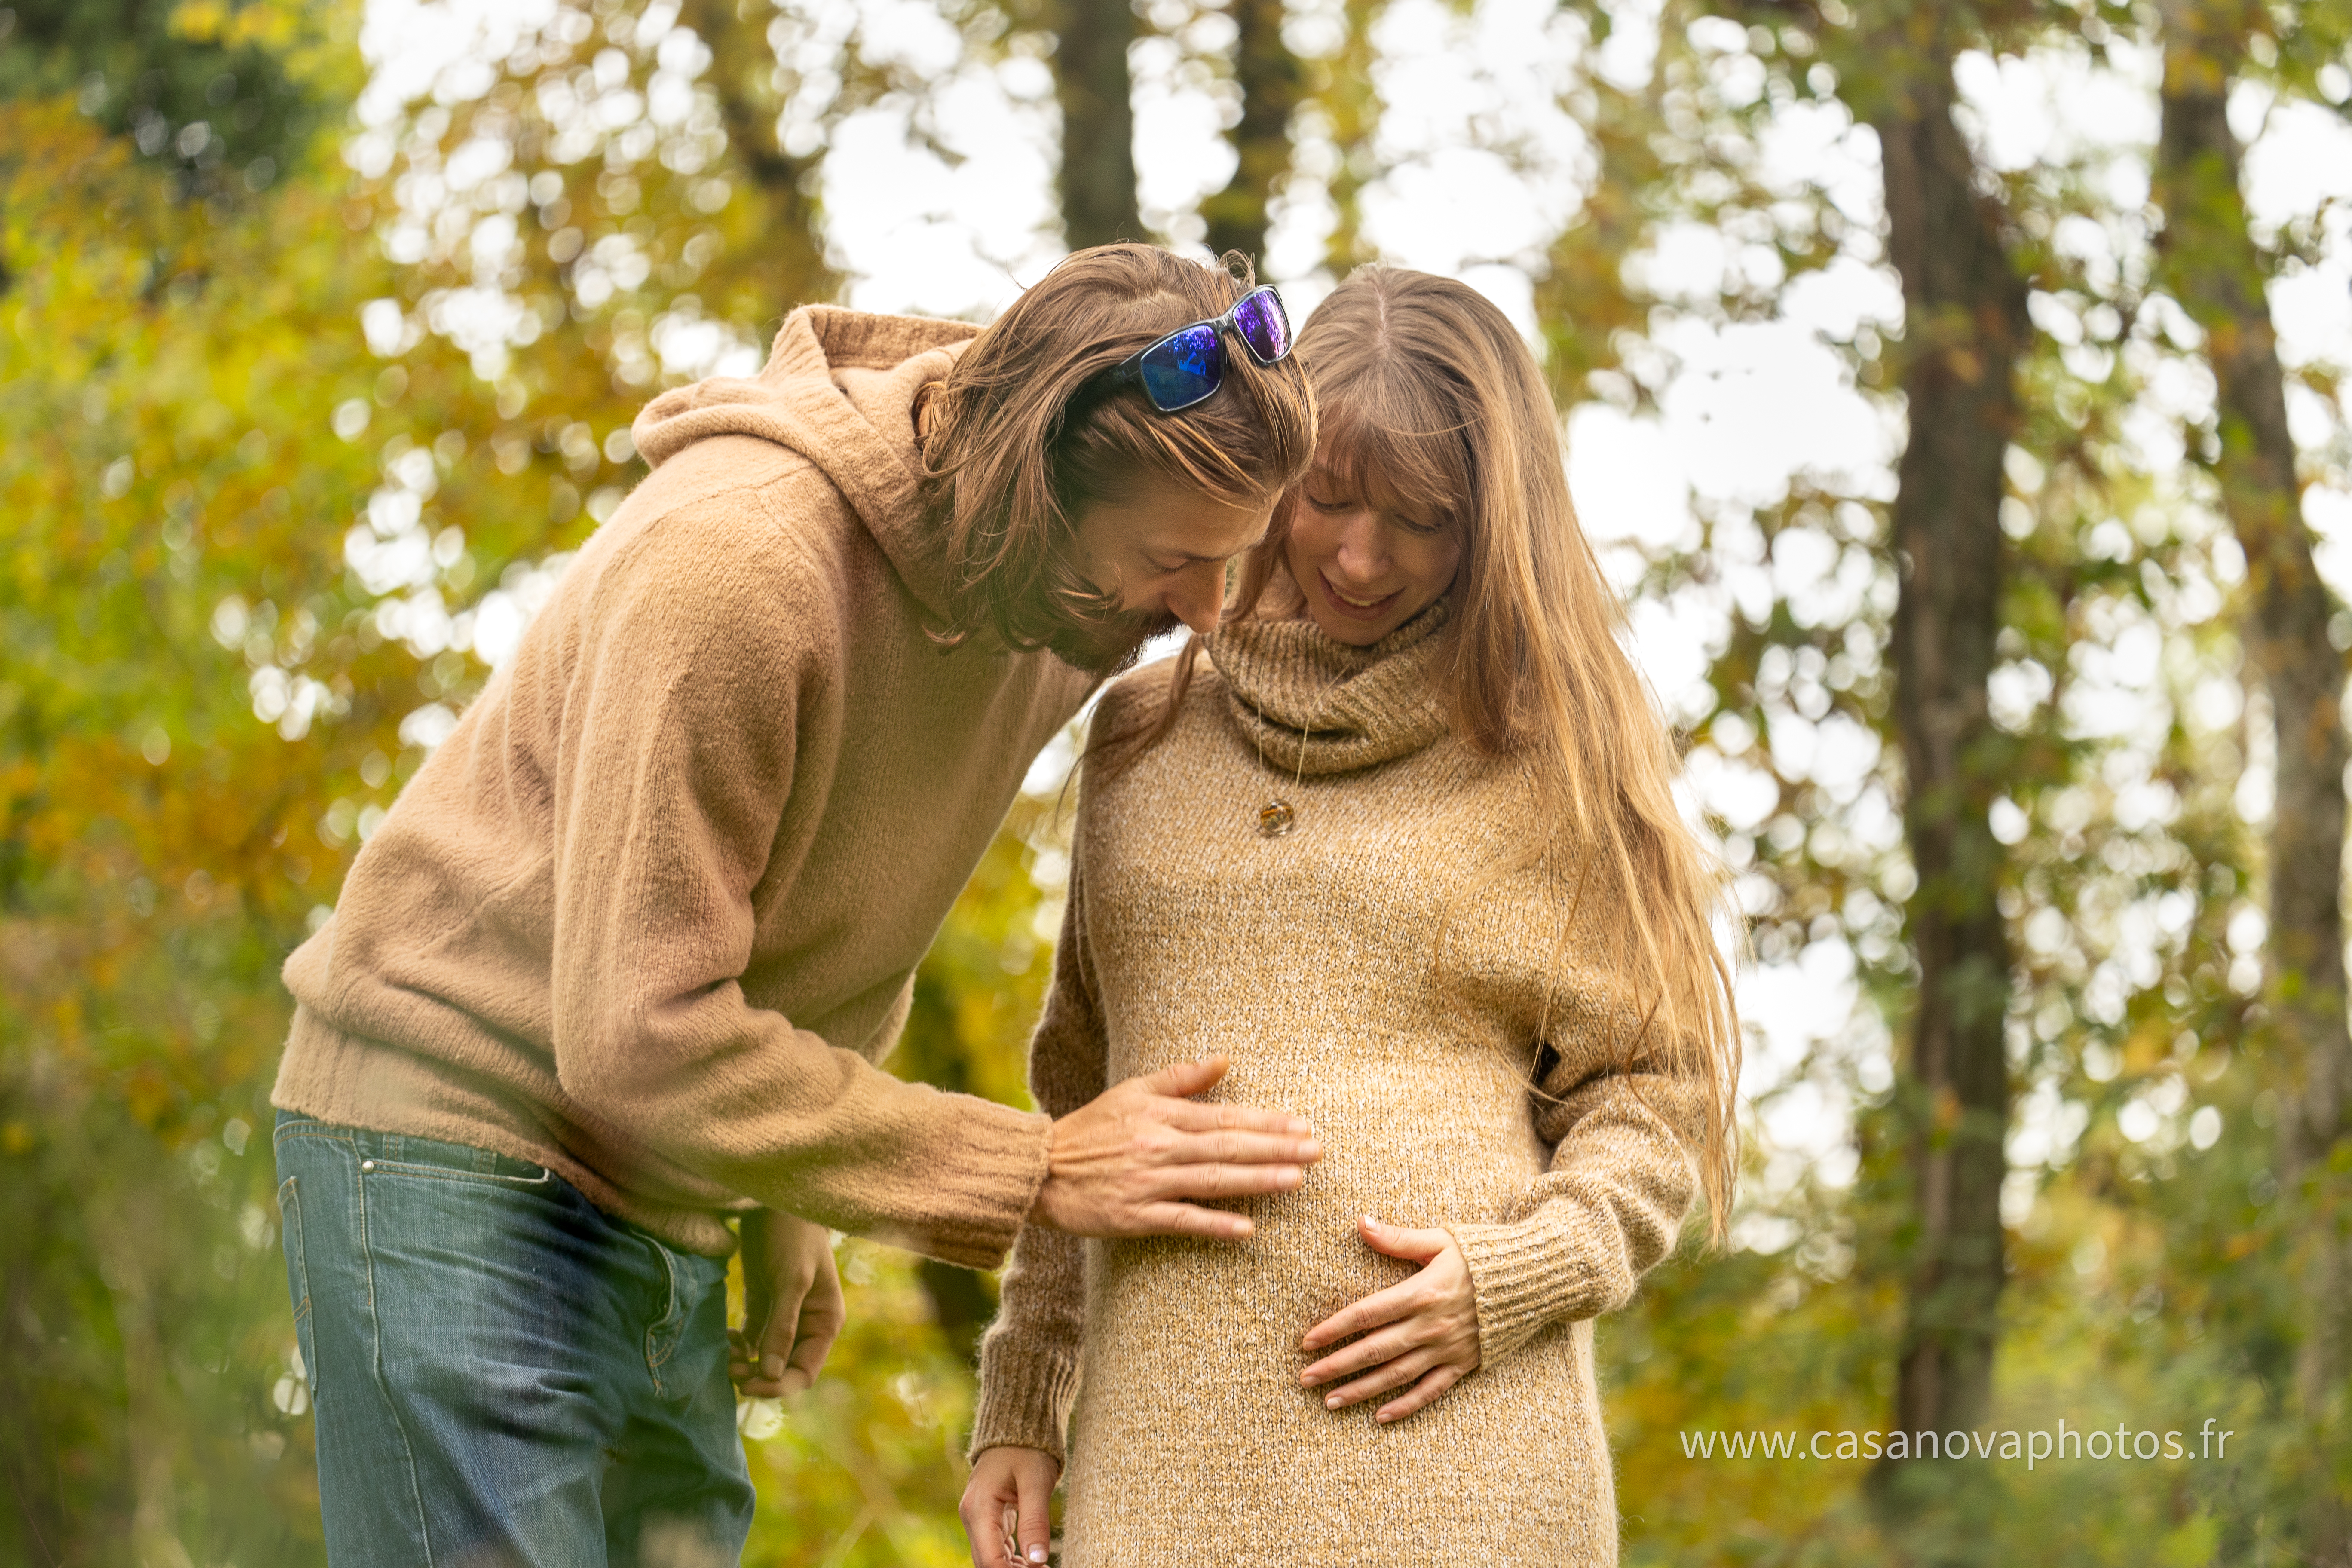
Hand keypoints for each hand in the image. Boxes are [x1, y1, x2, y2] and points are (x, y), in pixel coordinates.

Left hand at [728, 1210, 845, 1396]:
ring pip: (764, 1357)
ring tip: (725, 1353)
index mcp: (825, 1322)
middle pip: (782, 1369)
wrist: (772, 1200)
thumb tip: (769, 1374)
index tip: (747, 1386)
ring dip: (745, 1363)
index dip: (778, 1386)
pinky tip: (727, 1336)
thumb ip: (782, 1327)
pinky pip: (752, 1339)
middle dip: (757, 1374)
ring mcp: (784, 1316)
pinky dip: (739, 1346)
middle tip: (729, 1368)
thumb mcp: (791, 1280)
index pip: (805, 1372)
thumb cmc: (791, 1235)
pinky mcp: (763, 1304)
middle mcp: (807, 1324)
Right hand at [959, 1445, 1059, 1566]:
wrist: (1016, 1427)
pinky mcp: (987, 1517)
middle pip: (987, 1562)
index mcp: (979, 1509)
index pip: (990, 1560)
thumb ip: (1035, 1521)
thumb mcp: (1036, 1482)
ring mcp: (977, 1517)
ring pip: (990, 1558)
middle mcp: (972, 1516)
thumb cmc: (1027, 1449)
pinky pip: (995, 1547)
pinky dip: (1012, 1560)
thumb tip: (1038, 1561)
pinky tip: (1033, 1563)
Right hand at [1028, 1055, 1319, 1241]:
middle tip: (1317, 1151)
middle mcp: (1158, 1147)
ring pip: (1211, 1182)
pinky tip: (1247, 1229)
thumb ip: (1180, 1078)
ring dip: (1256, 1181)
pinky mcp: (1134, 1217)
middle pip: (1226, 1148)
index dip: (1264, 1121)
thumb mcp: (1132, 1091)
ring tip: (1296, 1181)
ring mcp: (1147, 1183)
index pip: (1223, 1117)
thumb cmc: (1091, 1129)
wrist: (1040, 1169)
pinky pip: (1181, 1221)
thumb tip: (1225, 1059)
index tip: (1301, 1125)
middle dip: (1275, 1149)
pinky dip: (1214, 1225)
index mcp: (1160, 1115)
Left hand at [1298, 1216, 1480, 1422]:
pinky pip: (1430, 1391)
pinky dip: (1406, 1406)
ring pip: (1396, 1375)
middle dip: (1336, 1366)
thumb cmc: (1483, 1255)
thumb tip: (1361, 1223)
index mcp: (1421, 1292)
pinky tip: (1380, 1416)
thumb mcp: (1440, 1239)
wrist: (1534, 1279)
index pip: (1366, 1313)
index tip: (1306, 1342)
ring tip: (1330, 1401)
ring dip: (1361, 1390)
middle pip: (1374, 1350)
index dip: (1334, 1328)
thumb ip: (1398, 1238)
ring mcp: (1447, 1349)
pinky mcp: (1464, 1365)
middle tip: (1304, 1379)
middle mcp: (1430, 1325)